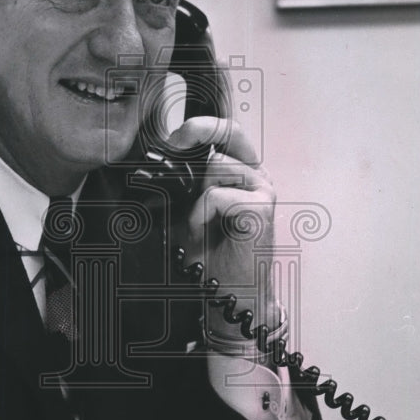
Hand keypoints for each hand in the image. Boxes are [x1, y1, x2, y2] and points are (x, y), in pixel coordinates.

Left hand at [166, 116, 278, 327]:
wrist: (228, 293)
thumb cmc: (210, 255)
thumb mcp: (188, 211)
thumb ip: (184, 185)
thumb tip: (156, 162)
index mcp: (241, 173)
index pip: (228, 132)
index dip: (201, 126)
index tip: (174, 136)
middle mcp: (256, 177)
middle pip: (231, 132)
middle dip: (201, 130)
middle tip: (175, 141)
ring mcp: (262, 191)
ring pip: (219, 166)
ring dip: (195, 192)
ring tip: (194, 221)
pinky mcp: (260, 210)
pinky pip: (218, 194)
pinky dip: (200, 211)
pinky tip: (200, 229)